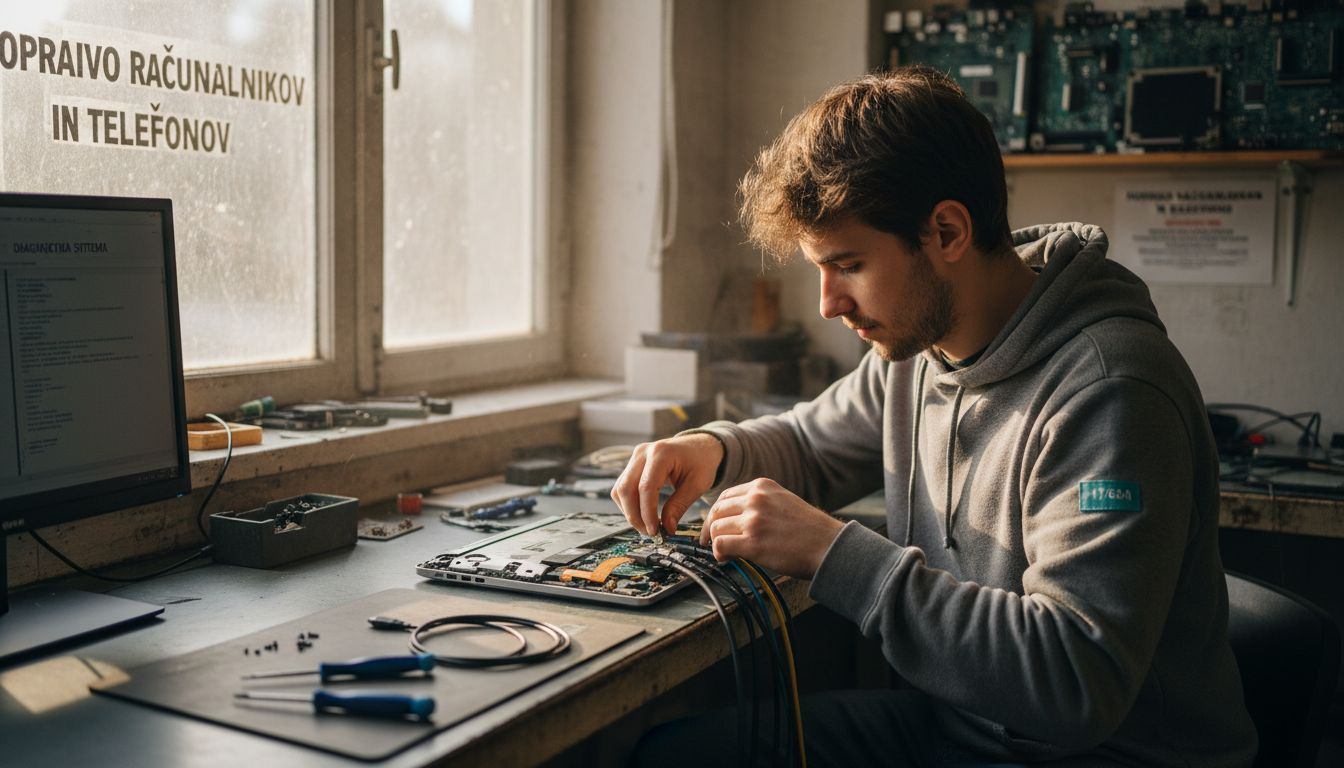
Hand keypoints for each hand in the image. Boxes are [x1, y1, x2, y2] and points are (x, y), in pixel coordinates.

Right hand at [611, 433, 723, 535]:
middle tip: (650, 533)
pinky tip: (643, 514)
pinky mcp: (632, 465)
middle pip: (626, 489)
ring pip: (620, 490)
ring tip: (647, 526)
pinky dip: (629, 504)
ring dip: (629, 511)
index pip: (645, 487)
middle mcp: (643, 452)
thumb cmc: (701, 463)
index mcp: (661, 453)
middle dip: (634, 515)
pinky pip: (622, 488)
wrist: (699, 447)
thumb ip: (679, 505)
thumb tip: (667, 528)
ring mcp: (635, 457)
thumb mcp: (697, 485)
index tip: (654, 531)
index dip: (647, 512)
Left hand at [699, 478, 844, 578]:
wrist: (829, 546)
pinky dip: (719, 553)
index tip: (714, 526)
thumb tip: (734, 518)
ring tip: (726, 553)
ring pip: (716, 528)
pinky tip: (726, 559)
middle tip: (711, 542)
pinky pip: (721, 545)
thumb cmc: (809, 529)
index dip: (716, 513)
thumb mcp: (783, 501)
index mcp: (762, 486)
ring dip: (716, 543)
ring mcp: (753, 520)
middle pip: (716, 511)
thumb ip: (759, 503)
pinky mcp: (753, 543)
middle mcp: (755, 499)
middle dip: (711, 528)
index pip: (725, 496)